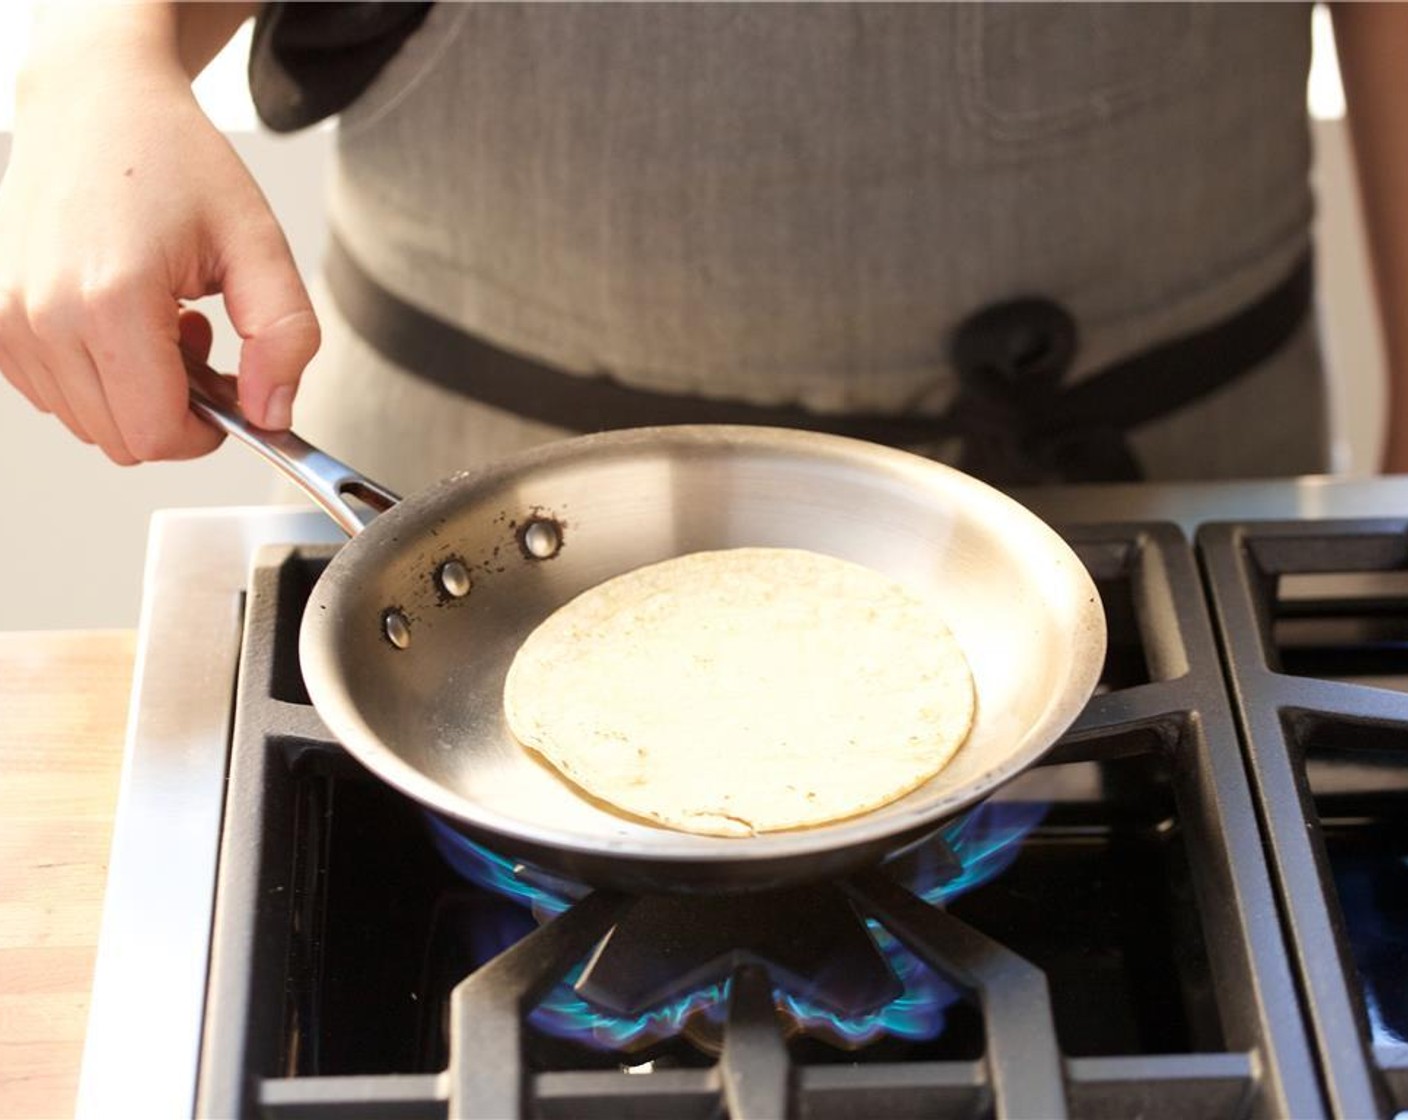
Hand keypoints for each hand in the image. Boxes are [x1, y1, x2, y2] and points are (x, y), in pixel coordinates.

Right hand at [0, 28, 317, 463]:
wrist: (96, 102)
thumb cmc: (176, 162)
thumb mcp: (259, 245)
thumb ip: (284, 339)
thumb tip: (273, 415)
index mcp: (108, 300)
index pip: (158, 435)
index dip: (209, 431)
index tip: (232, 391)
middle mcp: (39, 315)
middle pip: (123, 440)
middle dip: (176, 409)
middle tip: (199, 339)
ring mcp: (4, 319)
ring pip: (89, 423)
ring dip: (137, 391)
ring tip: (161, 317)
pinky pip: (55, 394)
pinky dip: (98, 374)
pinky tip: (122, 315)